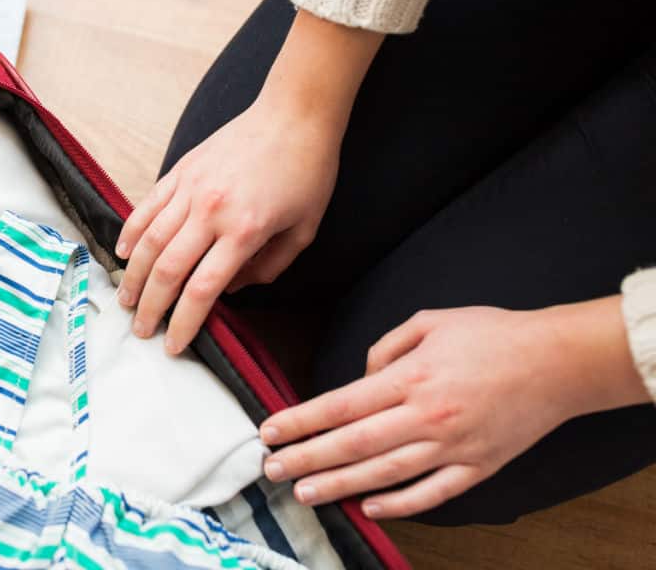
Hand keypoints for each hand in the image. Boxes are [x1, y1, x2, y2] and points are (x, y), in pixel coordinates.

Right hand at [115, 10, 383, 353]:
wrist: (294, 115)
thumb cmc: (307, 172)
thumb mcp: (304, 231)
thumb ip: (268, 268)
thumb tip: (230, 289)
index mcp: (244, 230)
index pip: (202, 289)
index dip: (184, 322)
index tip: (173, 345)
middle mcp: (210, 210)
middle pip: (167, 270)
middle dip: (150, 307)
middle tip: (140, 330)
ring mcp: (190, 187)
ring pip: (148, 240)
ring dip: (132, 274)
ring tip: (126, 299)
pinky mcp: (180, 170)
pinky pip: (147, 206)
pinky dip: (131, 232)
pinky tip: (123, 253)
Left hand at [259, 299, 650, 518]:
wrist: (559, 360)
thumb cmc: (493, 334)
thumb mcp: (430, 321)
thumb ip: (385, 347)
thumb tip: (360, 376)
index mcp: (412, 378)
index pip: (341, 404)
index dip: (301, 421)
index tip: (270, 431)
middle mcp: (428, 416)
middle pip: (354, 443)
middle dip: (306, 458)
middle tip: (272, 469)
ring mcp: (454, 447)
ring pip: (385, 473)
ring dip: (340, 485)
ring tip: (305, 492)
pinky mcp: (479, 467)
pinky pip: (432, 493)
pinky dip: (400, 504)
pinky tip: (370, 508)